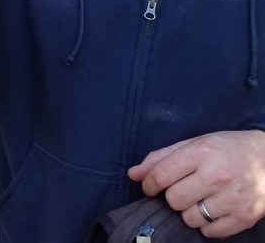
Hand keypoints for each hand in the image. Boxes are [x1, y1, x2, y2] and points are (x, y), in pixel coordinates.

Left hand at [128, 130, 264, 237]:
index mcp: (201, 152)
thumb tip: (133, 174)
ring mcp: (232, 198)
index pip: (161, 176)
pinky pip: (209, 232)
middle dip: (172, 196)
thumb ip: (161, 158)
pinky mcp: (243, 217)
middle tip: (184, 188)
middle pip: (173, 200)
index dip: (149, 184)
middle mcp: (217, 175)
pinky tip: (214, 207)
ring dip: (189, 211)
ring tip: (201, 197)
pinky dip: (206, 224)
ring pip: (190, 219)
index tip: (150, 186)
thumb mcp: (193, 144)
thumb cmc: (224, 149)